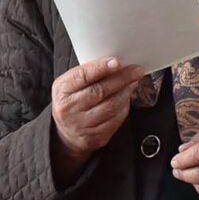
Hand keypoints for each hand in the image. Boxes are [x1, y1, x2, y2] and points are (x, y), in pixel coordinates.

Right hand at [49, 58, 145, 179]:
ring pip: (111, 106)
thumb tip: (115, 64)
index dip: (100, 68)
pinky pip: (115, 119)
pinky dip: (124, 106)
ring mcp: (81, 125)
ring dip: (126, 92)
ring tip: (133, 82)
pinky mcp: (95, 137)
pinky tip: (126, 98)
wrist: (66, 132)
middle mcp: (69, 108)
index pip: (82, 76)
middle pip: (100, 91)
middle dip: (121, 78)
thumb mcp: (70, 85)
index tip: (117, 62)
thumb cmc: (72, 102)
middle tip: (136, 70)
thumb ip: (88, 74)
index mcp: (62, 90)